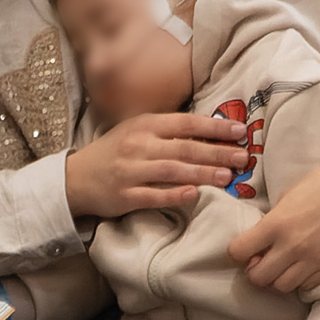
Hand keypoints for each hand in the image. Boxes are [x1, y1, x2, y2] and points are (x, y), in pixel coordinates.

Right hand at [65, 113, 249, 218]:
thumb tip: (212, 132)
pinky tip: (194, 194)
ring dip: (202, 173)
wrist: (76, 177)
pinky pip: (154, 195)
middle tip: (242, 157)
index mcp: (145, 125)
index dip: (214, 127)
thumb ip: (169, 131)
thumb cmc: (115, 152)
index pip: (186, 123)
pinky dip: (175, 195)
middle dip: (216, 152)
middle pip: (184, 148)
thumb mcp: (138, 132)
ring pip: (173, 171)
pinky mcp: (125, 196)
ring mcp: (131, 171)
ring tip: (227, 177)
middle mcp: (138, 145)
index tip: (240, 132)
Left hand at [229, 145, 319, 292]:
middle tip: (262, 259)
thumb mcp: (289, 195)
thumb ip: (272, 220)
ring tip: (283, 263)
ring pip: (281, 287)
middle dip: (255, 270)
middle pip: (258, 278)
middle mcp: (293, 246)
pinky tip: (302, 264)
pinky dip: (299, 279)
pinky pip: (306, 286)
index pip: (238, 252)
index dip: (238, 251)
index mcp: (277, 223)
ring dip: (277, 277)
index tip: (245, 247)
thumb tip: (259, 241)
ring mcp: (314, 260)